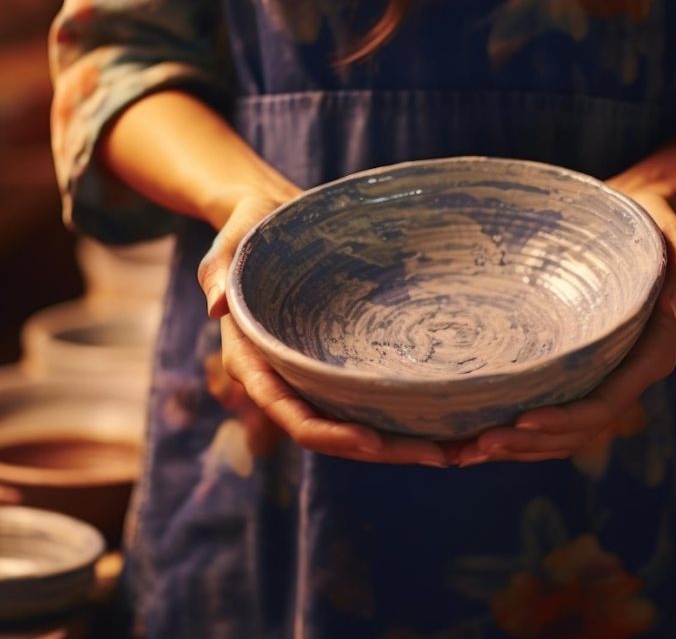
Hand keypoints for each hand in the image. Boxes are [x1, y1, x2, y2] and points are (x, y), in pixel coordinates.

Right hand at [200, 194, 450, 466]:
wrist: (269, 219)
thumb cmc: (250, 227)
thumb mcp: (231, 238)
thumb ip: (218, 268)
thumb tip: (216, 305)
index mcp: (253, 360)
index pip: (289, 411)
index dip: (329, 433)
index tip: (372, 441)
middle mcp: (284, 378)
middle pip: (332, 433)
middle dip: (384, 451)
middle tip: (442, 456)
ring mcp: (314, 375)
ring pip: (356, 425)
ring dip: (403, 443)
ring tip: (459, 449)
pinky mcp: (338, 363)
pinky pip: (370, 398)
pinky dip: (404, 414)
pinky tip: (449, 416)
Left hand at [453, 181, 675, 465]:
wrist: (640, 221)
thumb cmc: (651, 224)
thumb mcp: (671, 236)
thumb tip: (672, 308)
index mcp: (652, 354)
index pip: (607, 402)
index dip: (565, 419)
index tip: (522, 421)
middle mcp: (629, 377)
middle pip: (580, 430)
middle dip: (530, 443)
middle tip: (479, 444)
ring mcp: (604, 381)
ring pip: (565, 435)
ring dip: (518, 450)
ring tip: (466, 454)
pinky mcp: (582, 375)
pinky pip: (553, 416)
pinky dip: (518, 436)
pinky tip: (473, 441)